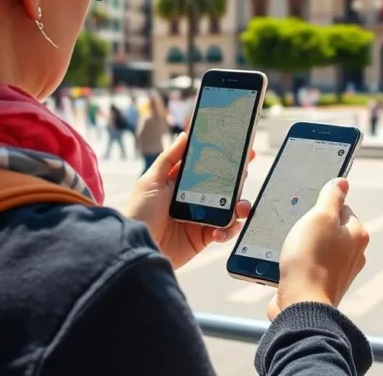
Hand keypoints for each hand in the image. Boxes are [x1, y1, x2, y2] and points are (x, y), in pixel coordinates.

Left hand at [122, 133, 252, 269]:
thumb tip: (184, 135)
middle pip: (223, 185)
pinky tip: (219, 232)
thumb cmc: (140, 212)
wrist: (137, 246)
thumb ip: (169, 158)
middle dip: (237, 178)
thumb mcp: (151, 181)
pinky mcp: (204, 237)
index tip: (240, 148)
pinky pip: (225, 231)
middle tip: (245, 171)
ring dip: (240, 206)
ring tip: (240, 207)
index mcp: (182, 183)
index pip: (207, 166)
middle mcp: (195, 198)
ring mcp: (201, 217)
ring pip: (230, 208)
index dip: (223, 158)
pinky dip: (227, 231)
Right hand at [268, 178, 368, 320]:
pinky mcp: (322, 286)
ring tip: (288, 248)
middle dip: (310, 227)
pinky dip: (297, 264)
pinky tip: (286, 264)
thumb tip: (342, 181)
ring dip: (301, 246)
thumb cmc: (311, 258)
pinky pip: (308, 266)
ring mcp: (338, 272)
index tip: (306, 210)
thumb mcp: (320, 216)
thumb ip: (331, 196)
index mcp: (357, 234)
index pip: (341, 207)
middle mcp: (353, 254)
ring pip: (317, 247)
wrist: (301, 305)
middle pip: (328, 228)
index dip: (321, 206)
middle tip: (295, 228)